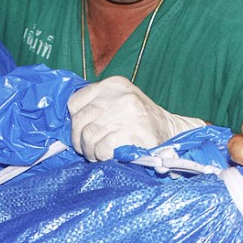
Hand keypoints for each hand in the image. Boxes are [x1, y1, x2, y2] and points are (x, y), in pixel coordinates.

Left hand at [68, 76, 206, 160]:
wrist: (173, 132)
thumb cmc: (141, 120)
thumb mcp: (121, 101)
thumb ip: (98, 104)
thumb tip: (70, 119)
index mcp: (114, 84)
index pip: (75, 102)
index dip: (74, 122)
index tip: (82, 132)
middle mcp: (120, 96)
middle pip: (79, 121)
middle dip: (79, 141)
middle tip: (88, 150)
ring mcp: (128, 113)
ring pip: (88, 136)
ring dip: (90, 151)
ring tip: (98, 155)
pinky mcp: (134, 132)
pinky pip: (103, 148)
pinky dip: (102, 156)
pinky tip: (109, 157)